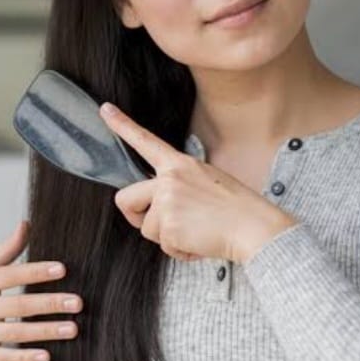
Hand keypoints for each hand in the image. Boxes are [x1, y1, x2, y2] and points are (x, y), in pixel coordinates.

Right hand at [0, 221, 83, 360]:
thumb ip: (2, 251)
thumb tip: (26, 225)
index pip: (9, 274)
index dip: (35, 271)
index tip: (61, 269)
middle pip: (17, 305)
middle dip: (49, 303)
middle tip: (77, 302)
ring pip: (14, 332)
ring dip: (45, 331)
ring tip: (71, 328)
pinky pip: (3, 356)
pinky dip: (24, 357)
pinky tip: (46, 354)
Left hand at [100, 103, 296, 263]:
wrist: (254, 228)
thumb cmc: (236, 208)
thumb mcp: (205, 181)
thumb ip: (178, 184)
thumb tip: (157, 202)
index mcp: (179, 163)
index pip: (145, 141)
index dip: (122, 125)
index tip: (105, 110)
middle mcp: (169, 179)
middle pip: (125, 199)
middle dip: (136, 217)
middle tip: (159, 225)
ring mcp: (166, 202)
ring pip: (147, 229)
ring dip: (168, 237)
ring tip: (196, 232)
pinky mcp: (168, 226)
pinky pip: (164, 246)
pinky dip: (181, 251)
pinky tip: (200, 242)